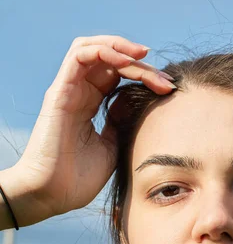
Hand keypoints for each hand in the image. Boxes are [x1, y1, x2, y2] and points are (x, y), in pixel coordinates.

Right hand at [11, 35, 175, 224]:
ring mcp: (69, 90)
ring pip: (95, 50)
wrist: (53, 194)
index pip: (118, 76)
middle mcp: (80, 93)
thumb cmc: (80, 178)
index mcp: (92, 105)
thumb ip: (124, 124)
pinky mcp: (60, 92)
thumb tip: (142, 105)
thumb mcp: (113, 148)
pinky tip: (127, 62)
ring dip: (122, 49)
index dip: (145, 76)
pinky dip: (105, 52)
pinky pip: (80, 56)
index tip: (169, 89)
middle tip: (166, 82)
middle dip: (142, 66)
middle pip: (112, 61)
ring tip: (145, 58)